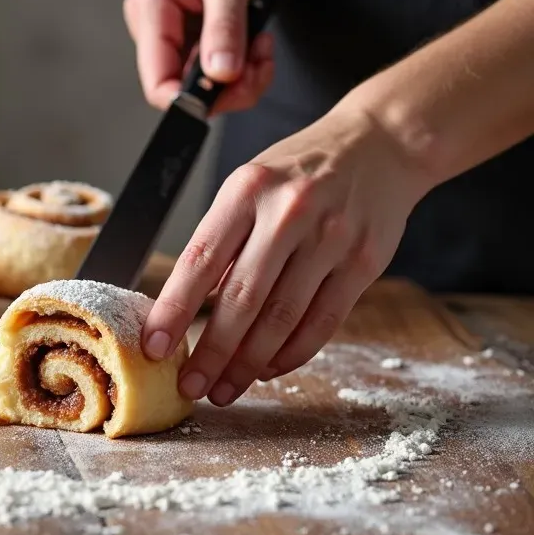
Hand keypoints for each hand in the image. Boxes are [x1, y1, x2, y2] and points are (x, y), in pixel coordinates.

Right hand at [123, 0, 273, 110]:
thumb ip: (224, 29)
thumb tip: (220, 75)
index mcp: (152, 11)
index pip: (157, 82)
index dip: (190, 101)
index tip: (230, 91)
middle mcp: (153, 26)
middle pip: (182, 88)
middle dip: (229, 86)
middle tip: (260, 63)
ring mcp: (171, 32)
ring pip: (202, 82)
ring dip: (239, 75)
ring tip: (261, 47)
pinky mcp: (189, 34)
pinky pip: (212, 66)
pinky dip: (239, 63)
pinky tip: (253, 42)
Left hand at [140, 102, 433, 405]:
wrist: (380, 144)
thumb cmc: (299, 171)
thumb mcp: (250, 186)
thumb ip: (224, 242)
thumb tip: (189, 309)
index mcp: (247, 189)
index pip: (200, 260)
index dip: (174, 310)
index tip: (154, 347)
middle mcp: (289, 211)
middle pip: (242, 298)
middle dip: (211, 353)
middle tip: (190, 388)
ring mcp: (331, 237)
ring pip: (282, 318)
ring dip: (249, 364)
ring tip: (225, 390)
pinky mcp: (365, 262)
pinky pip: (322, 322)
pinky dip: (291, 354)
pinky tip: (268, 369)